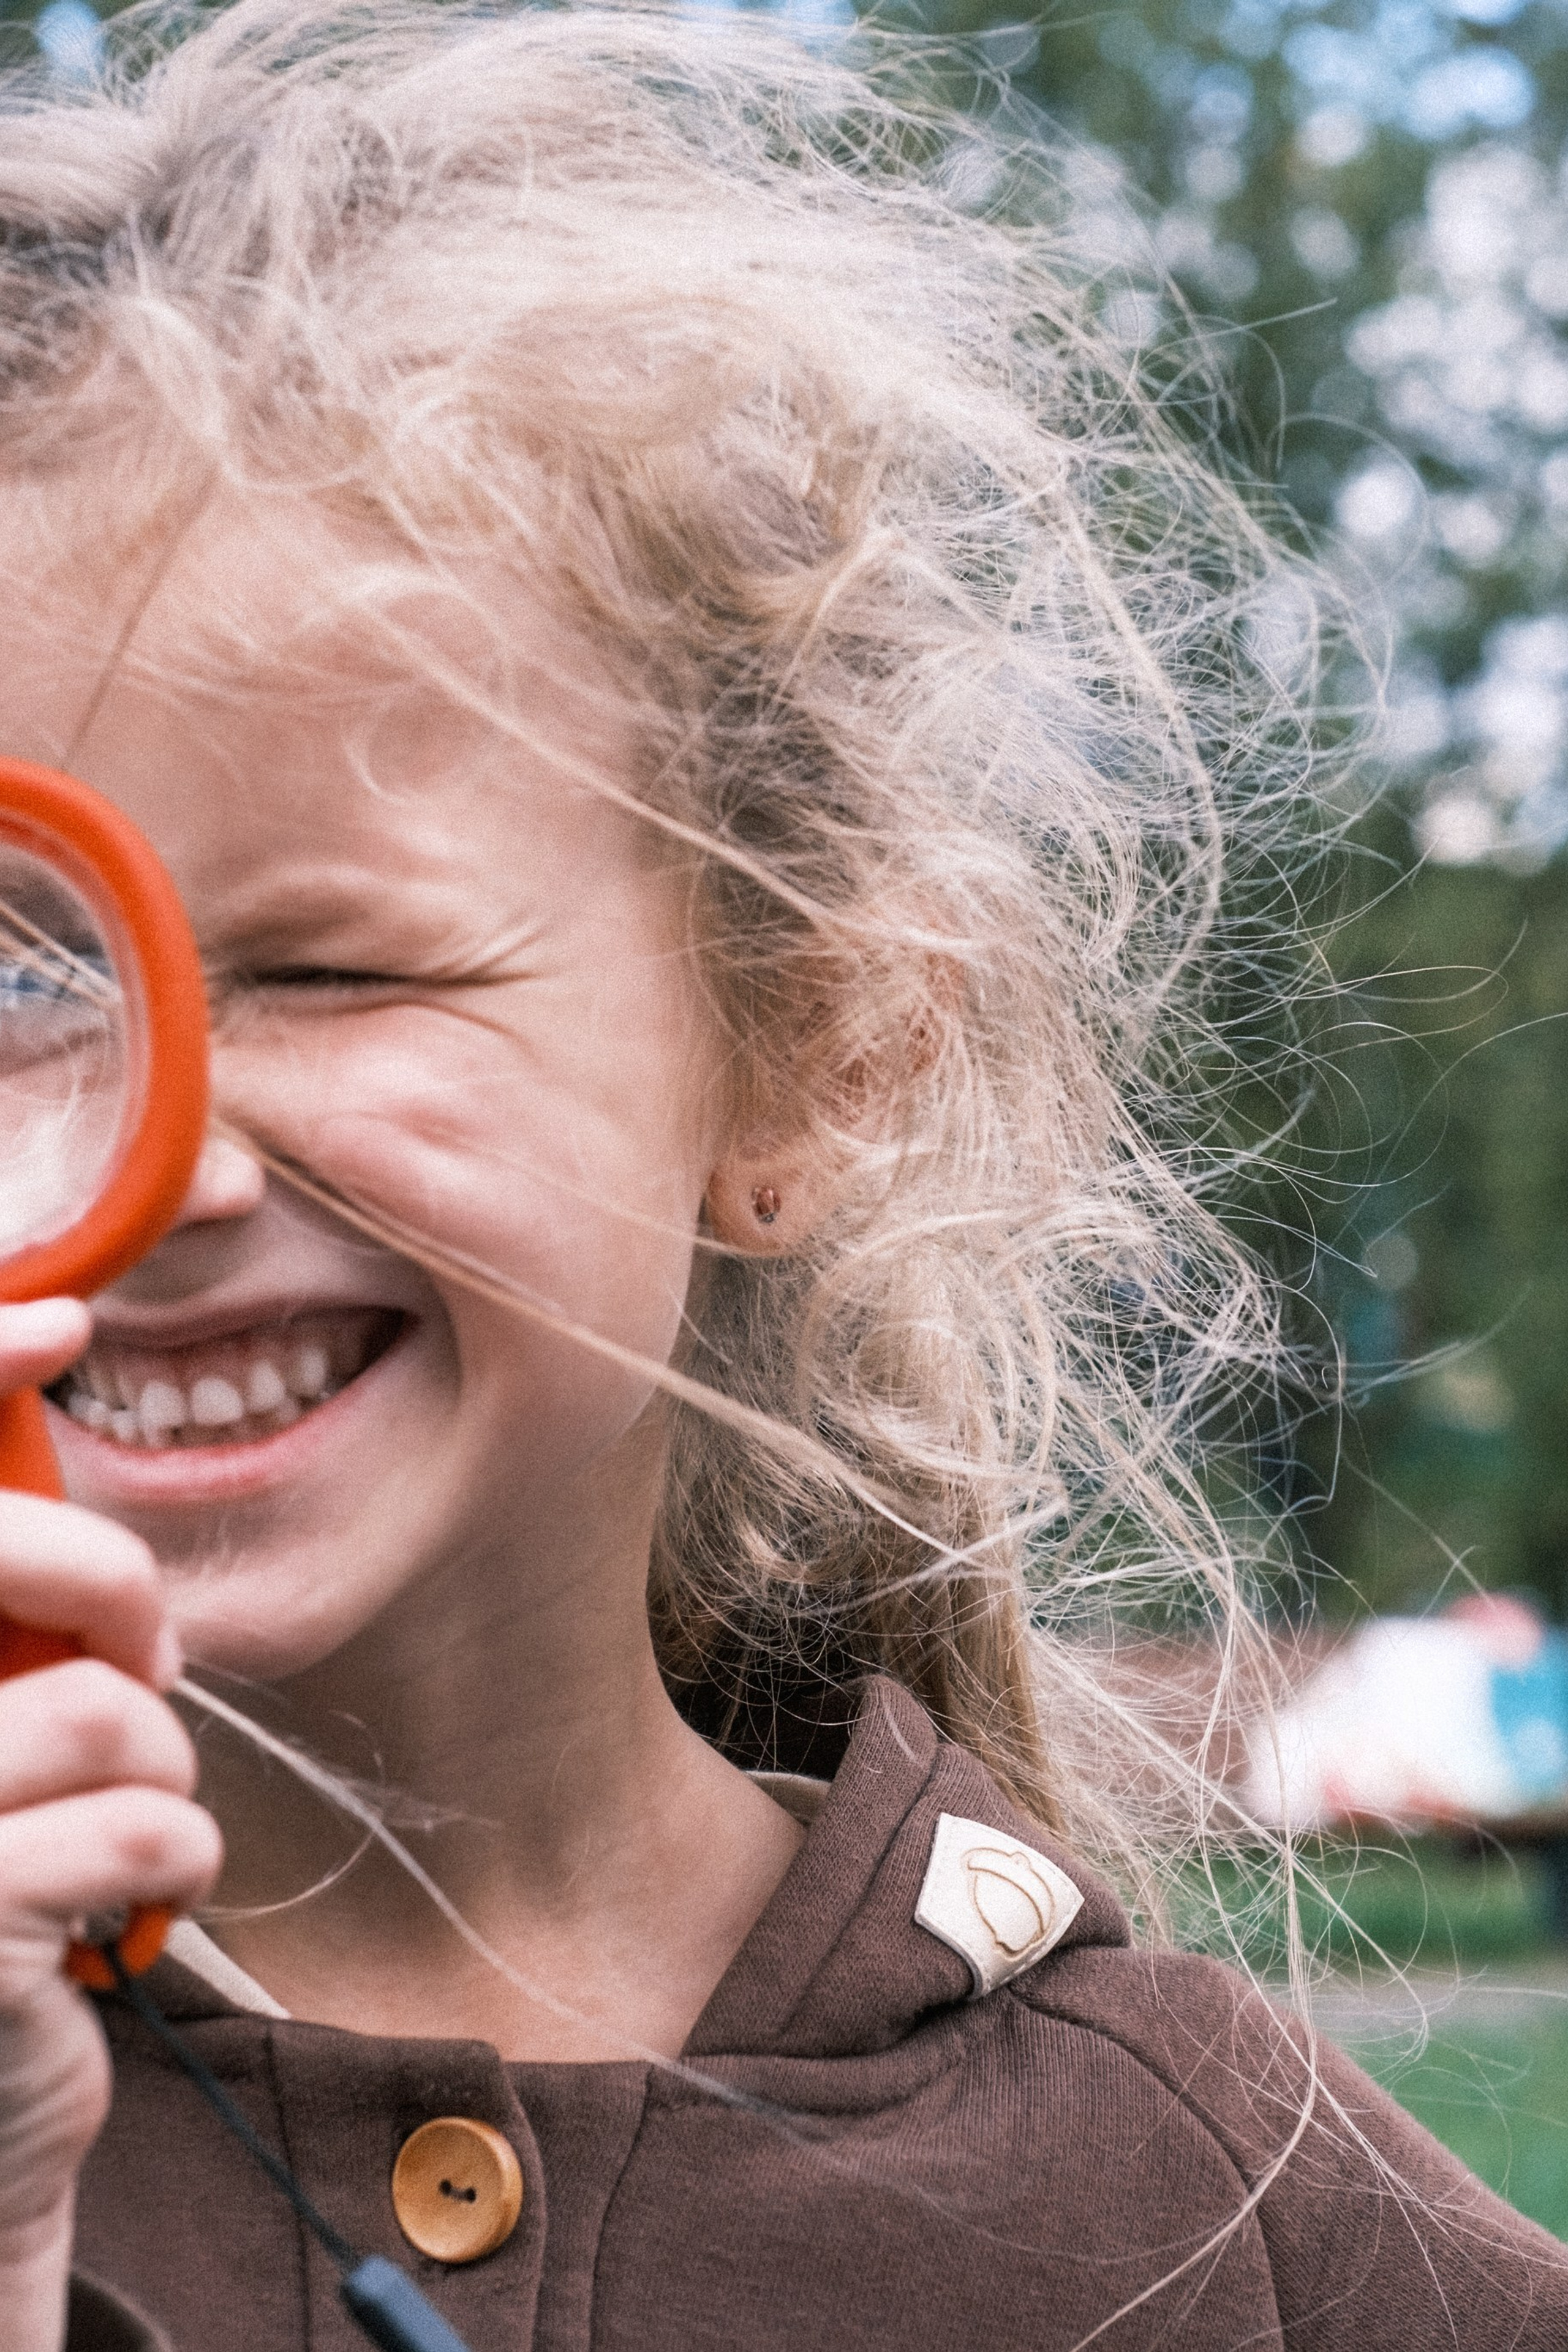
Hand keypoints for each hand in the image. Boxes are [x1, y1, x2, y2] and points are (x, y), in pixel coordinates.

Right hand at [0, 1300, 221, 2348]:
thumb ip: (7, 1607)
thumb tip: (58, 1390)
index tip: (61, 1326)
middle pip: (16, 1552)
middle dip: (115, 1591)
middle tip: (141, 1659)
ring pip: (101, 1702)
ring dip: (154, 1763)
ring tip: (117, 1821)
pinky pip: (144, 1819)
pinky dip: (174, 1856)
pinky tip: (128, 1908)